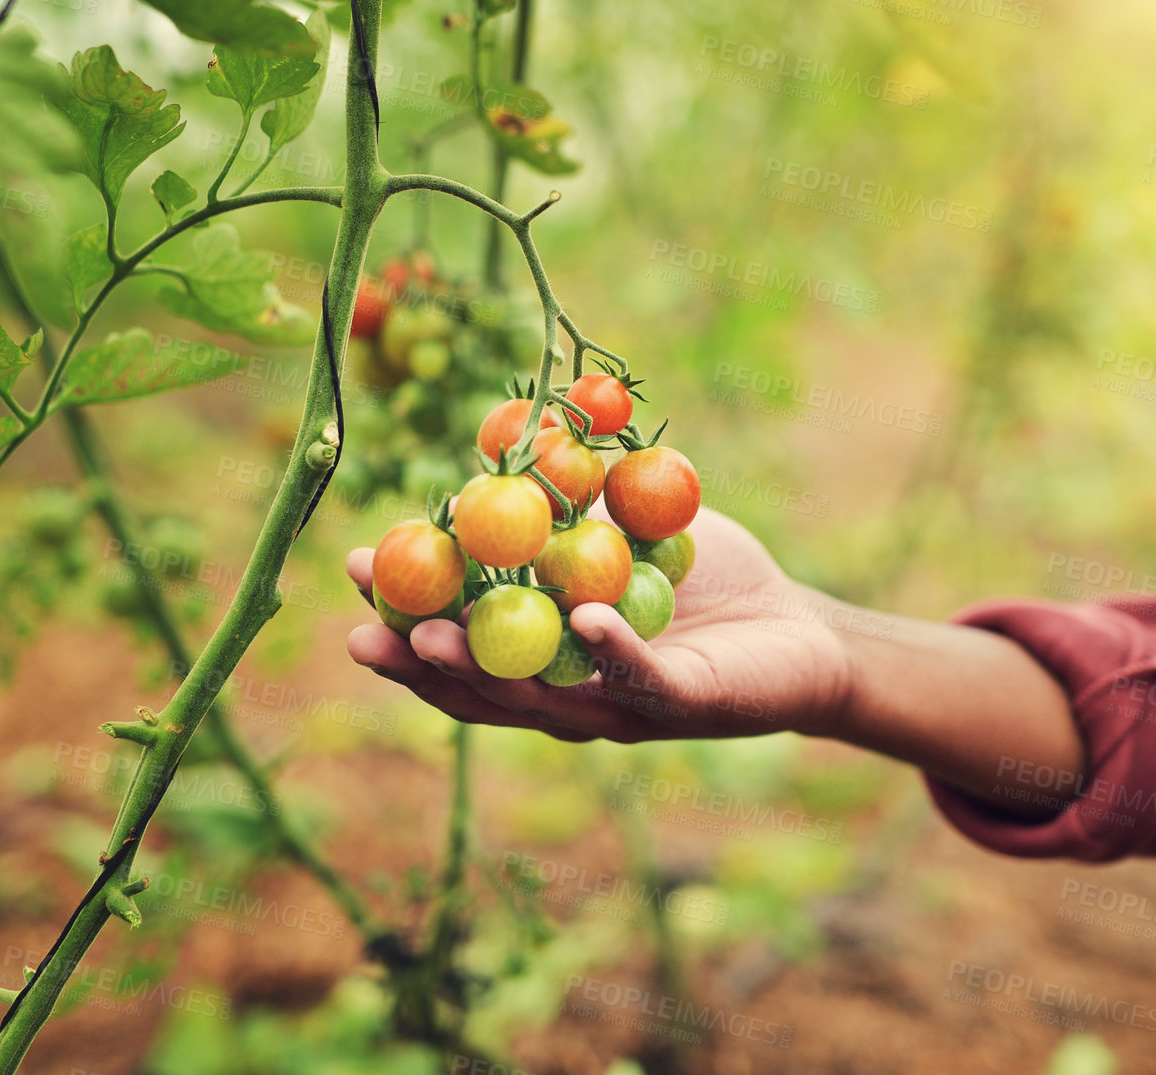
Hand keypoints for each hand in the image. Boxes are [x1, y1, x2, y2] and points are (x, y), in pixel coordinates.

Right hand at [346, 507, 856, 742]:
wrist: (801, 628)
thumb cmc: (707, 580)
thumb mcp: (626, 531)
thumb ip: (570, 508)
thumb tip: (503, 449)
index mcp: (548, 658)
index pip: (462, 645)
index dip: (406, 616)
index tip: (354, 572)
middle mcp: (573, 695)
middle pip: (482, 689)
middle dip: (418, 661)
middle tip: (364, 631)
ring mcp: (626, 706)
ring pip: (543, 701)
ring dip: (486, 671)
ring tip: (433, 637)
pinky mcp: (686, 704)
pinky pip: (641, 679)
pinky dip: (608, 651)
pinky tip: (576, 622)